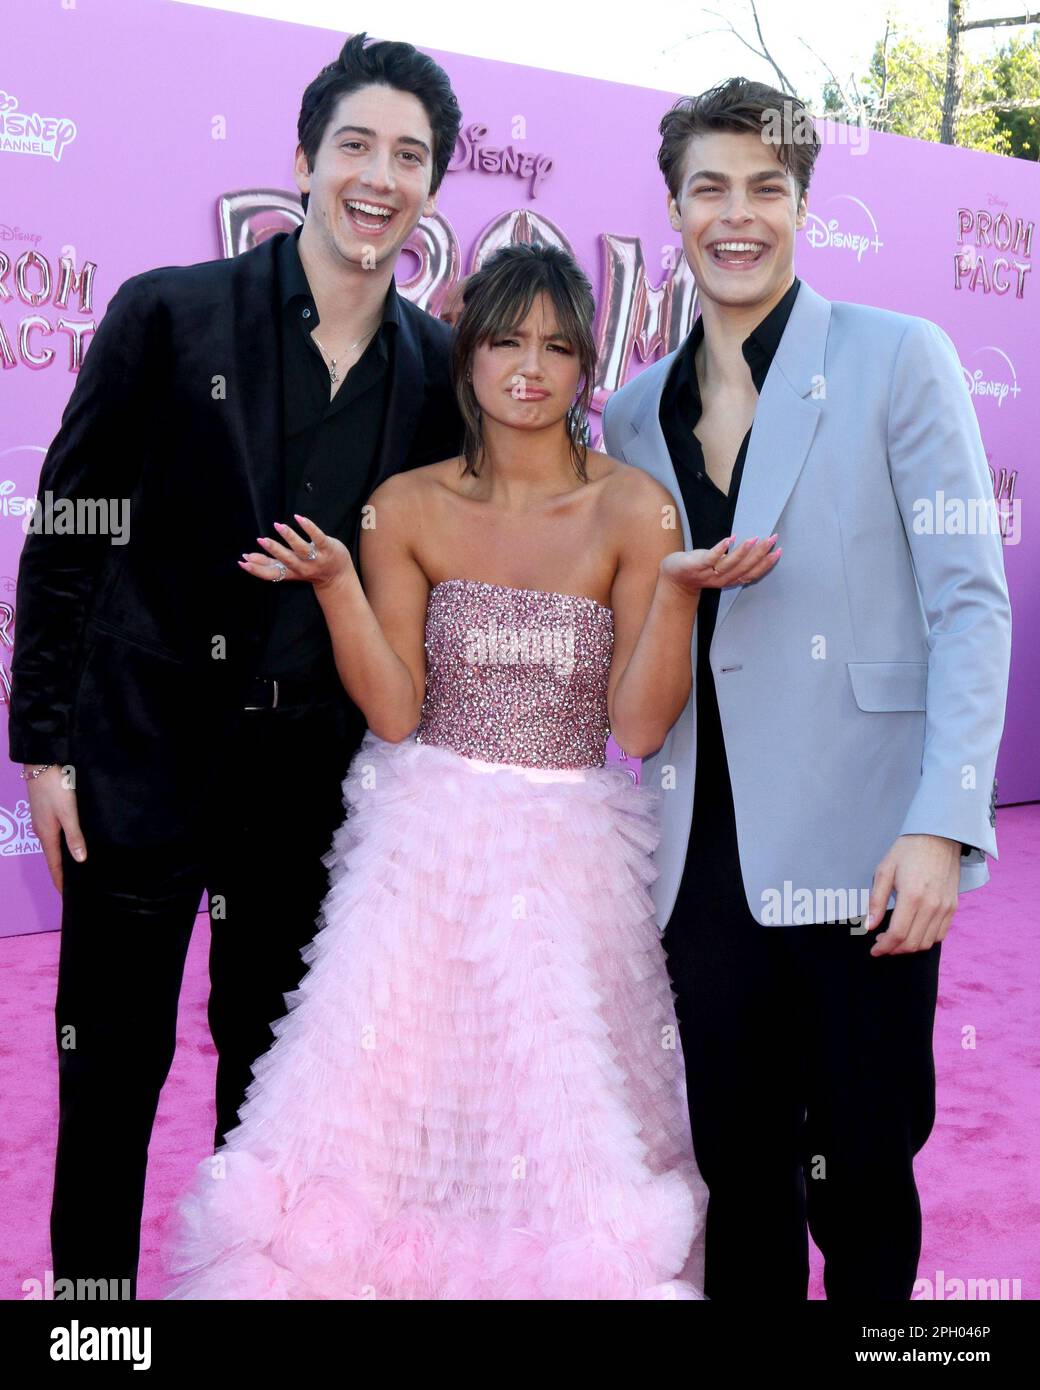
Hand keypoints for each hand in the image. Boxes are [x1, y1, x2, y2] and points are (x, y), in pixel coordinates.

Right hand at [25, 765, 85, 893]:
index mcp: (47, 835)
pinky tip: (70, 843)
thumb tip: (80, 860)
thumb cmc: (55, 788)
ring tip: (74, 868)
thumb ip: (74, 836)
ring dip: (61, 858)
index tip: (66, 895)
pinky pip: (54, 834)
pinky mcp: (46, 811)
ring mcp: (42, 821)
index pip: (54, 865)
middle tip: (73, 885)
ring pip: (53, 845)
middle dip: (61, 872)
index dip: (60, 880)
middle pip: (52, 857)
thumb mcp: (69, 813)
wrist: (42, 764)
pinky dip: (61, 844)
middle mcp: (42, 830)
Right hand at [238, 514, 352, 590]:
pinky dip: (308, 527)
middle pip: (287, 560)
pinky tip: (299, 518)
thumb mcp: (288, 569)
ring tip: (278, 526)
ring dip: (289, 537)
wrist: (337, 577)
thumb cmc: (308, 569)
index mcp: (290, 573)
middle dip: (274, 550)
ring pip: (301, 549)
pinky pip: (317, 537)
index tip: (243, 561)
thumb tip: (245, 558)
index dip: (256, 569)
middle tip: (261, 540)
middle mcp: (303, 568)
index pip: (271, 574)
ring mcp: (316, 559)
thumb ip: (268, 563)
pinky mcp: (327, 548)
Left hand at [661, 534, 780, 595]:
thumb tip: (755, 547)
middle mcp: (722, 580)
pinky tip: (729, 539)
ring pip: (730, 564)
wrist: (674, 577)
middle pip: (744, 568)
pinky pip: (710, 558)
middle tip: (772, 539)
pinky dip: (720, 549)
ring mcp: (709, 573)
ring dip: (743, 552)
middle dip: (760, 554)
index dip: (766, 564)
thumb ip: (736, 562)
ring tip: (755, 539)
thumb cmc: (700, 568)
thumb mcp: (721, 567)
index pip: (752, 574)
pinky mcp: (696, 565)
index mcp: (730, 580)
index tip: (778, 551)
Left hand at [866, 834, 961, 954]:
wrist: (939, 837)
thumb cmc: (908, 851)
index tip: (874, 950)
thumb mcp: (884, 870)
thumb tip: (869, 926)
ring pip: (928, 942)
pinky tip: (913, 933)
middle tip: (882, 945)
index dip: (884, 947)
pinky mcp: (953, 907)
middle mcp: (931, 906)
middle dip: (894, 950)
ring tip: (896, 941)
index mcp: (912, 896)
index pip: (898, 934)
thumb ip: (876, 901)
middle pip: (913, 943)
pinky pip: (940, 934)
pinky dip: (926, 940)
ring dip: (910, 947)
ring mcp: (945, 908)